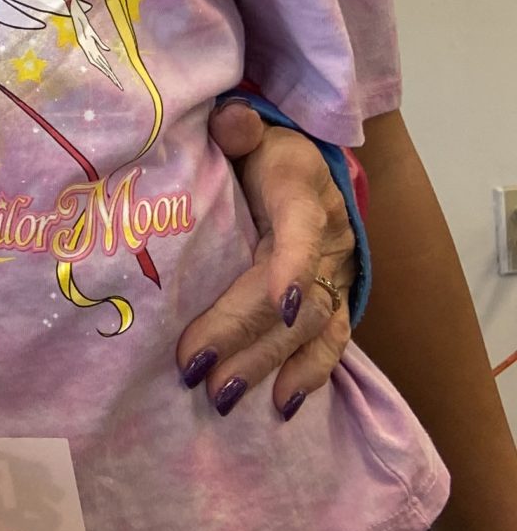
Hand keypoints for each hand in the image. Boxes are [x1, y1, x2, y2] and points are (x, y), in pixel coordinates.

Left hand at [178, 105, 354, 418]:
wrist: (307, 165)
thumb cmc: (263, 151)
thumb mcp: (253, 129)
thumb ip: (238, 127)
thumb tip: (229, 123)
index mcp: (301, 191)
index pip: (301, 227)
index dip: (293, 264)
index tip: (279, 300)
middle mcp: (326, 239)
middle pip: (290, 294)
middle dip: (244, 333)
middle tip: (197, 366)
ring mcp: (334, 275)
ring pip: (307, 328)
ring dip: (265, 363)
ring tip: (222, 395)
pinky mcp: (334, 301)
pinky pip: (330, 344)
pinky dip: (308, 376)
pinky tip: (281, 407)